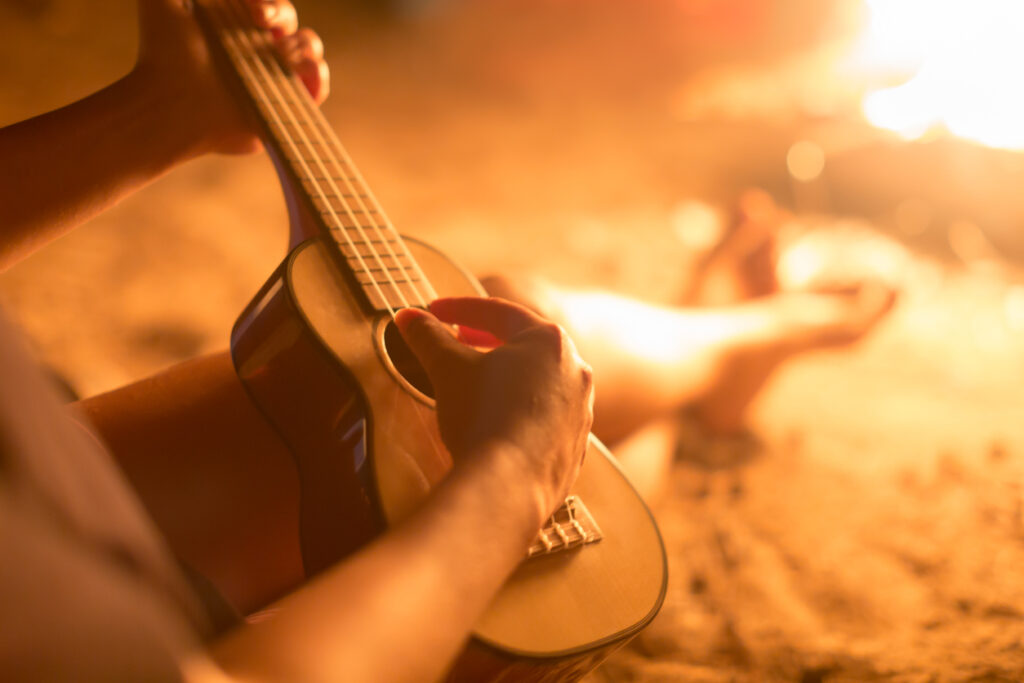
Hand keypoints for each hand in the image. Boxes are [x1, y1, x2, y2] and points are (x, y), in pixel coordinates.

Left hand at [134, 0, 329, 154]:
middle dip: (283, 14)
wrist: (171, 99)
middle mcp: (255, 53)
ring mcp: (272, 81)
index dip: (268, 2)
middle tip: (260, 21)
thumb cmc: (162, 53)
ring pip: (309, 51)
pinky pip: (317, 89)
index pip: (267, 7)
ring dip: (304, 42)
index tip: (253, 9)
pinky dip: (317, 75)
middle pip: (291, 23)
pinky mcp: (284, 109)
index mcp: (234, 28)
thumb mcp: (161, 2)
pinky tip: (300, 67)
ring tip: (282, 51)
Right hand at [395, 298, 593, 520]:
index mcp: (550, 342)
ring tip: (479, 380)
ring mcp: (580, 412)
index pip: (500, 313)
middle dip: (489, 339)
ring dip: (510, 376)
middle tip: (461, 339)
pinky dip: (522, 413)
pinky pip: (547, 420)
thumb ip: (428, 337)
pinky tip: (500, 422)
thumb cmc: (483, 419)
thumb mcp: (447, 368)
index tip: (434, 312)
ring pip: (541, 383)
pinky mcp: (575, 448)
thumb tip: (408, 317)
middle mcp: (575, 372)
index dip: (460, 309)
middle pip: (527, 344)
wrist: (508, 487)